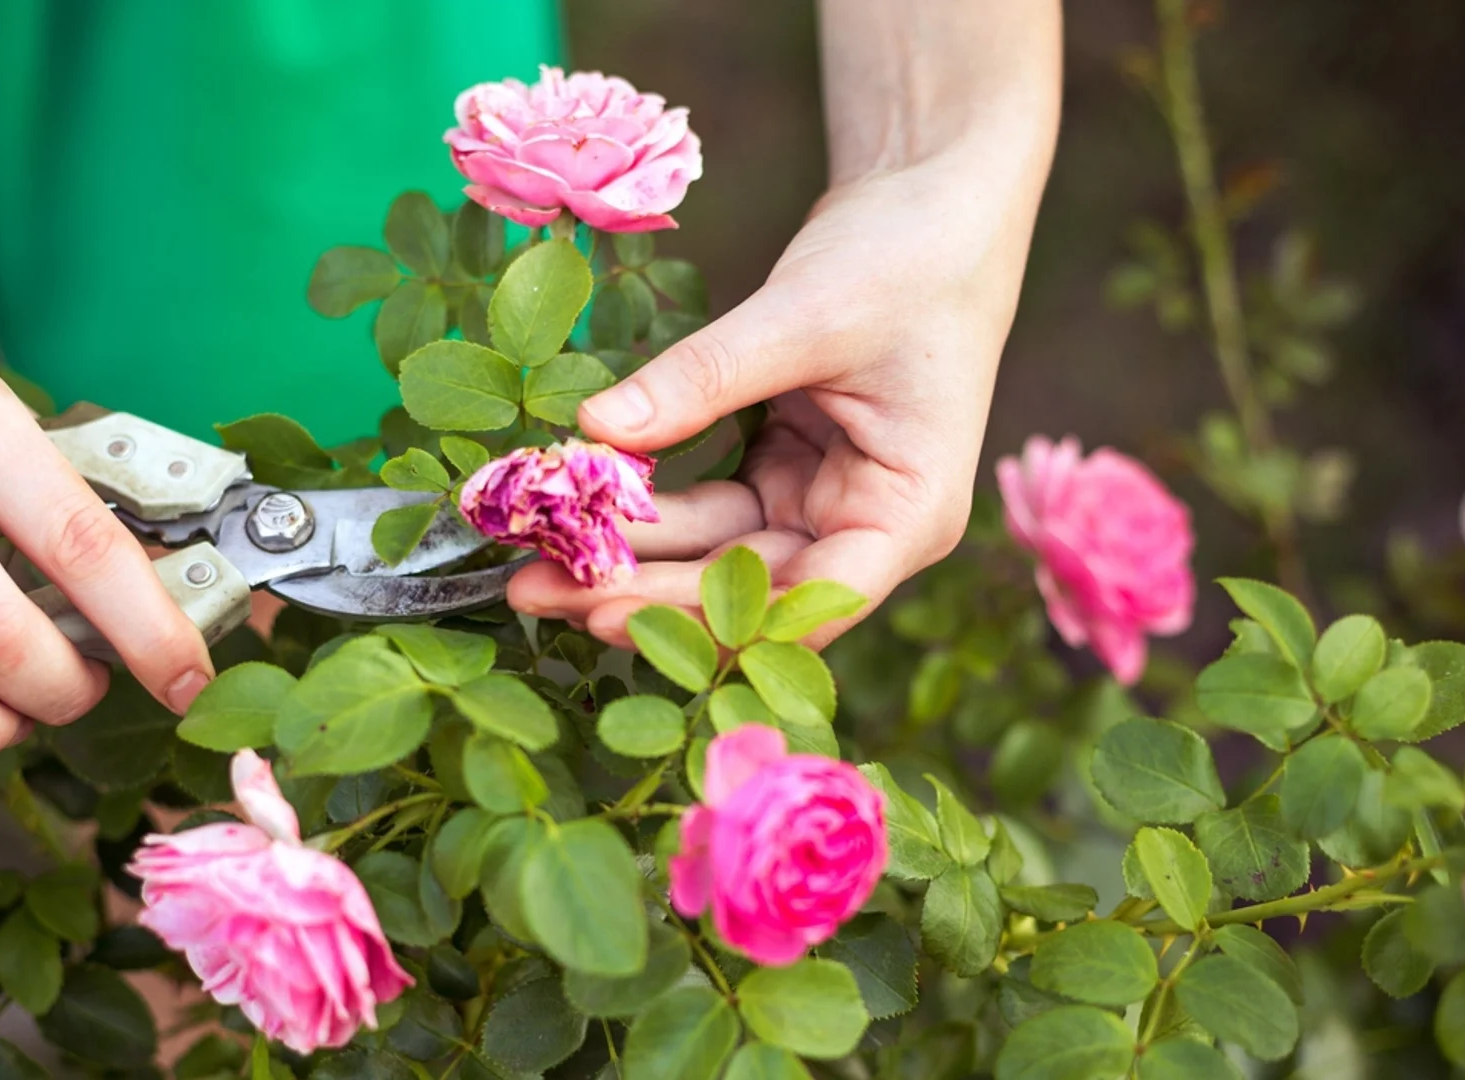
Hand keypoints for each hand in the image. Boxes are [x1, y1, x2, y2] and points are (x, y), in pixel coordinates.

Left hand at [506, 146, 1046, 647]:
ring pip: (716, 552)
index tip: (606, 614)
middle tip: (533, 592)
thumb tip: (595, 429)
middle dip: (642, 592)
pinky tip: (575, 508)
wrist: (934, 196)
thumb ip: (703, 378)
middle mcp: (866, 525)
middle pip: (748, 586)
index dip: (707, 618)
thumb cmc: (908, 255)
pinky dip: (646, 506)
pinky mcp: (784, 468)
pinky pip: (707, 507)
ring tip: (530, 563)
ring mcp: (822, 500)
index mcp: (909, 512)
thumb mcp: (803, 315)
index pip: (807, 599)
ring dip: (631, 555)